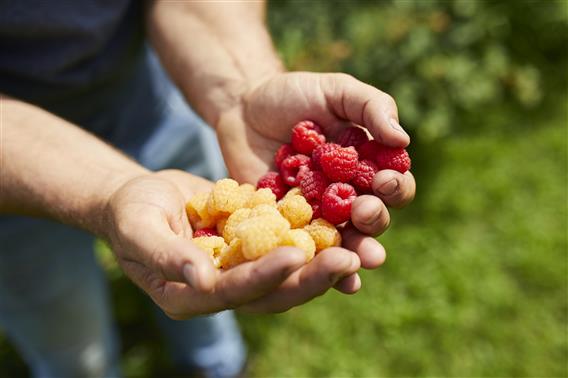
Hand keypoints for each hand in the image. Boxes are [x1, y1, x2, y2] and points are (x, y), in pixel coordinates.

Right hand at [103, 169, 370, 317]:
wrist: (143, 196)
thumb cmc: (130, 213)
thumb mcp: (138, 230)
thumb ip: (167, 255)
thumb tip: (201, 277)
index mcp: (194, 294)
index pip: (234, 291)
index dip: (265, 276)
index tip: (296, 256)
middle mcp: (225, 287)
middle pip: (274, 291)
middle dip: (312, 278)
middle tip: (350, 259)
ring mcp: (243, 266)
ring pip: (289, 272)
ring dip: (324, 261)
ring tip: (360, 246)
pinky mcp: (256, 242)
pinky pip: (289, 241)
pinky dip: (316, 235)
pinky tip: (345, 222)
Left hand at [216, 72, 415, 259]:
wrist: (242, 108)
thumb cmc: (293, 95)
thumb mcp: (336, 90)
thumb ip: (371, 107)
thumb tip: (403, 140)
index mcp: (368, 165)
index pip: (393, 184)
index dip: (395, 187)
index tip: (384, 181)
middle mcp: (348, 195)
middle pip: (373, 219)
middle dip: (373, 220)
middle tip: (362, 212)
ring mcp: (317, 215)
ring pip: (344, 241)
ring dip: (354, 252)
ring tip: (359, 259)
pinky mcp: (287, 227)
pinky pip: (305, 250)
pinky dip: (318, 267)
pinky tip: (330, 279)